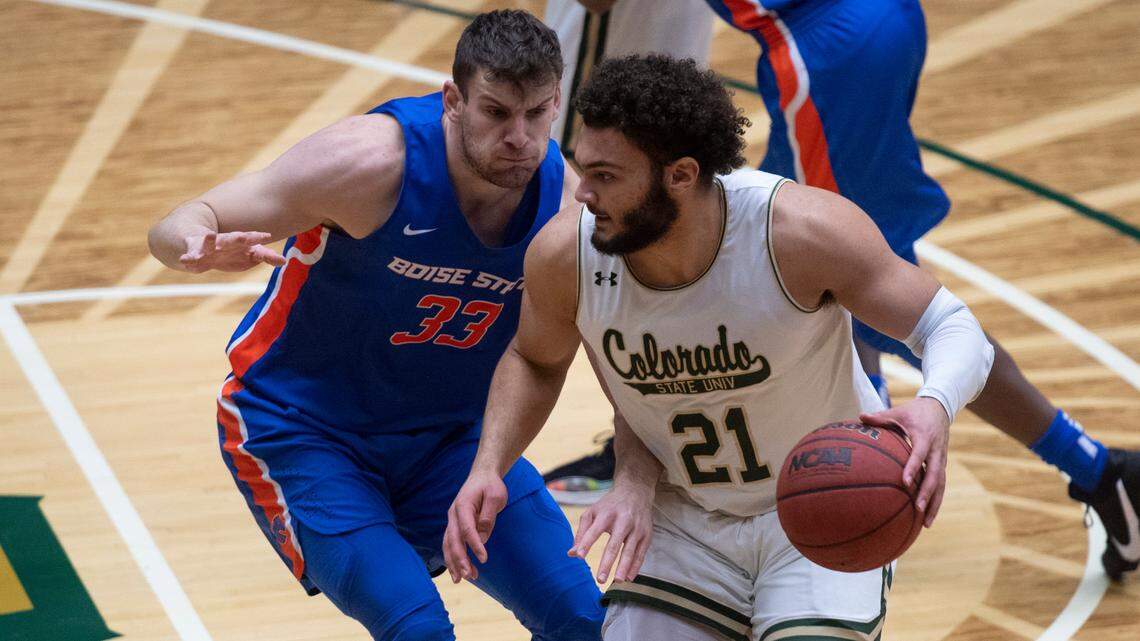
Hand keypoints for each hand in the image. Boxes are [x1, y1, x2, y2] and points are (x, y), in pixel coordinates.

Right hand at [180, 231, 285, 272]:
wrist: (195, 241)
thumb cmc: (227, 250)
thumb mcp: (246, 254)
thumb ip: (264, 256)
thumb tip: (284, 260)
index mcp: (237, 242)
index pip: (249, 238)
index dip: (257, 237)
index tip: (267, 236)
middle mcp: (222, 241)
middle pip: (230, 239)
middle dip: (237, 238)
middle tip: (244, 237)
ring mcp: (206, 246)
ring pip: (208, 243)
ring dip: (209, 240)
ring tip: (209, 235)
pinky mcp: (192, 252)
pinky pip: (190, 255)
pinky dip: (188, 258)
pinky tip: (185, 260)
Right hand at [443, 470, 506, 582]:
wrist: (482, 476)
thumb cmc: (490, 485)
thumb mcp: (495, 495)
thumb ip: (488, 515)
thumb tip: (483, 537)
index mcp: (463, 505)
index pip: (467, 528)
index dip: (474, 545)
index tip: (484, 559)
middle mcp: (453, 514)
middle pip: (453, 540)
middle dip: (460, 559)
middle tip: (469, 576)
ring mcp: (452, 521)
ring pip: (449, 544)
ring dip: (454, 562)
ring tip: (462, 579)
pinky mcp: (455, 526)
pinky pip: (451, 544)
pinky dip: (453, 558)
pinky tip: (459, 572)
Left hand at [568, 483, 653, 583]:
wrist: (635, 491)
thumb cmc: (609, 506)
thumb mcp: (593, 512)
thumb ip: (582, 533)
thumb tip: (571, 554)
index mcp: (606, 514)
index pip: (594, 530)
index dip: (587, 543)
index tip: (579, 556)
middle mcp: (623, 520)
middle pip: (614, 544)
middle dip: (607, 562)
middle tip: (600, 579)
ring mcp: (637, 528)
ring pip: (630, 550)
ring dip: (623, 567)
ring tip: (617, 581)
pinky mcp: (647, 534)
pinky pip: (641, 553)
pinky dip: (636, 566)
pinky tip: (629, 577)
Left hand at [860, 396, 949, 527]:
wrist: (939, 407)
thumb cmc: (914, 411)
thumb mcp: (897, 412)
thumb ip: (879, 417)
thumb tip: (859, 416)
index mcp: (924, 436)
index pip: (919, 454)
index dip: (913, 467)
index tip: (904, 481)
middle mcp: (936, 450)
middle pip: (935, 474)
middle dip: (927, 492)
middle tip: (916, 508)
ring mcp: (941, 459)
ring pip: (941, 484)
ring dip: (934, 503)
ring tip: (926, 524)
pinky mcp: (942, 465)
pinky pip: (941, 485)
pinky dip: (935, 501)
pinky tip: (927, 518)